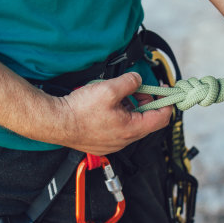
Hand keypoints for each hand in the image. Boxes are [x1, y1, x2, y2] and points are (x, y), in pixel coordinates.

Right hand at [56, 72, 171, 154]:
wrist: (56, 122)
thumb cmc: (79, 111)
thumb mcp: (109, 89)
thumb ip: (129, 82)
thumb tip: (138, 79)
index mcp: (131, 129)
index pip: (162, 118)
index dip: (167, 102)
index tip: (166, 91)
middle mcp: (125, 140)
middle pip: (147, 121)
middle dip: (147, 102)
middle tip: (139, 88)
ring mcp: (114, 143)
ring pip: (133, 124)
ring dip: (132, 107)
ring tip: (119, 94)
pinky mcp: (104, 142)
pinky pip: (120, 128)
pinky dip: (120, 115)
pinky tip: (108, 105)